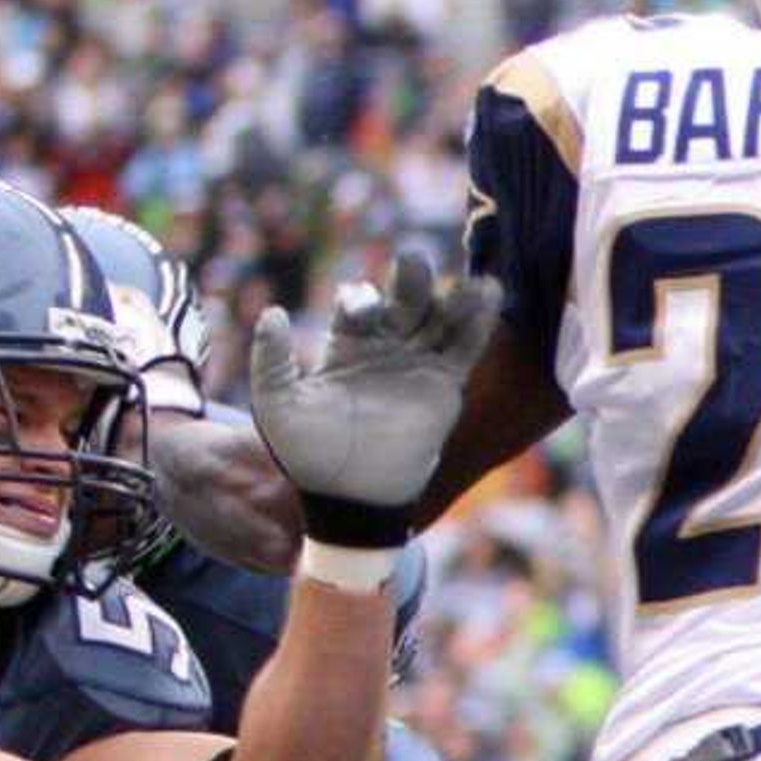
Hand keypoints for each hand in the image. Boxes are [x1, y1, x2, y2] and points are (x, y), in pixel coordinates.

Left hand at [248, 252, 502, 548]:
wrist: (352, 497)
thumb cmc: (309, 455)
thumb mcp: (277, 404)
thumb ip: (272, 359)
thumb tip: (272, 312)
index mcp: (346, 347)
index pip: (358, 306)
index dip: (360, 298)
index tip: (363, 307)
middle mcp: (385, 350)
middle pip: (403, 300)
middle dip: (409, 280)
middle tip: (413, 263)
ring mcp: (417, 366)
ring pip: (439, 318)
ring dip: (451, 295)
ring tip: (465, 279)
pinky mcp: (445, 387)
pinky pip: (465, 347)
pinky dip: (479, 320)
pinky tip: (489, 291)